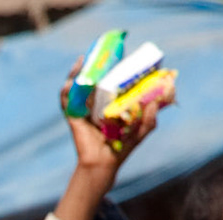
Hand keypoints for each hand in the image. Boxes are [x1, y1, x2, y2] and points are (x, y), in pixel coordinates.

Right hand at [51, 67, 158, 219]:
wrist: (104, 164)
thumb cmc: (123, 148)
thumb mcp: (143, 130)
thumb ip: (151, 117)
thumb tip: (156, 100)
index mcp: (112, 104)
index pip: (112, 81)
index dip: (114, 67)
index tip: (120, 54)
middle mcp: (96, 104)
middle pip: (94, 80)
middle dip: (95, 64)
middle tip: (101, 52)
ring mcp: (84, 110)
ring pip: (78, 86)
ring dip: (78, 72)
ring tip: (84, 60)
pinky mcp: (73, 117)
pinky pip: (67, 100)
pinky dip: (67, 88)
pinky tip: (72, 79)